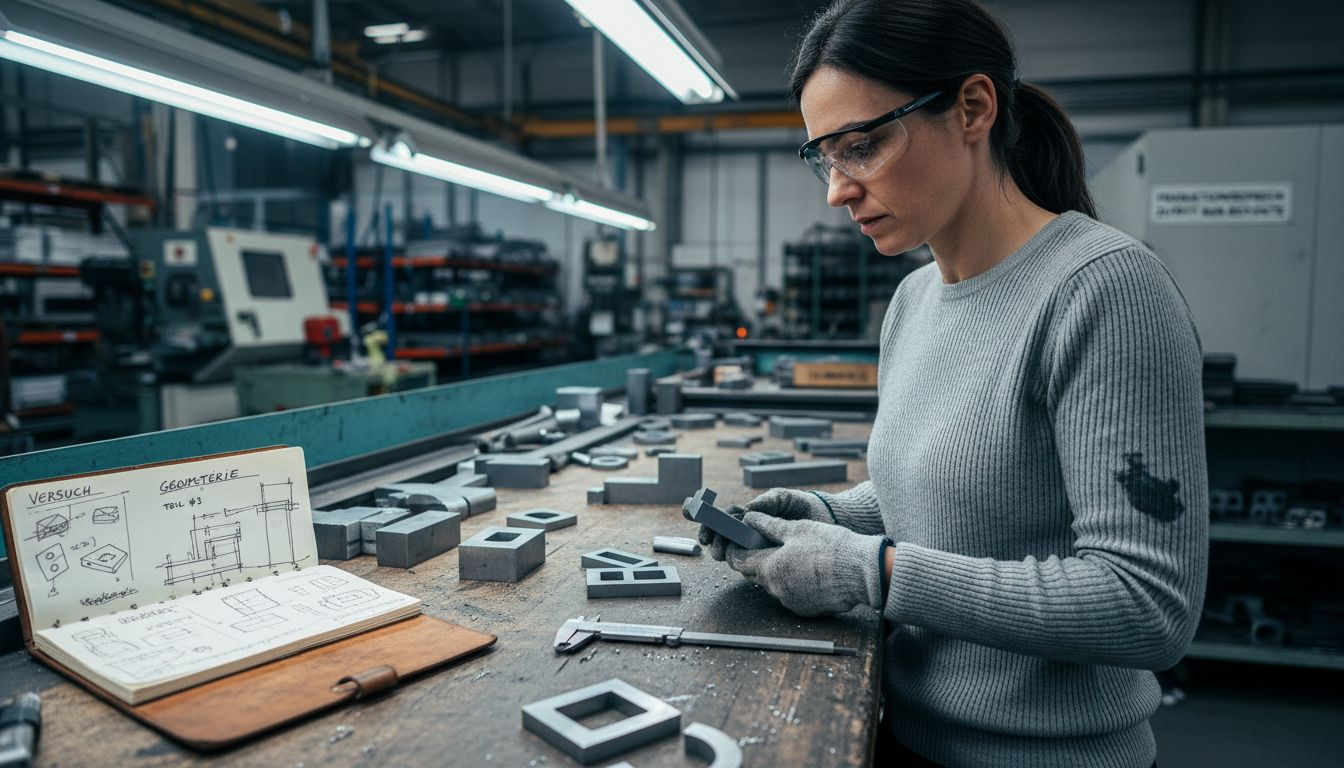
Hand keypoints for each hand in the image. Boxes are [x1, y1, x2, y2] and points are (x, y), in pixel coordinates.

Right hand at [683, 488, 831, 560]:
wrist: (829, 520)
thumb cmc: (804, 505)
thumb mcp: (783, 498)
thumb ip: (765, 503)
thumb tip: (746, 511)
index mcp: (752, 515)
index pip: (725, 519)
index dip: (710, 523)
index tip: (701, 526)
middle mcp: (753, 532)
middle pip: (726, 537)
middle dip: (715, 541)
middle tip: (712, 546)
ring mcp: (761, 546)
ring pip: (737, 552)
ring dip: (725, 553)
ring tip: (721, 554)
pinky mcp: (773, 559)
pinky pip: (755, 563)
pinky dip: (744, 563)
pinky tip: (739, 563)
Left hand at [726, 512, 886, 616]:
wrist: (861, 573)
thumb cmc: (830, 547)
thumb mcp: (797, 529)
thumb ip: (768, 526)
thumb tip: (750, 519)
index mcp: (770, 567)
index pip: (739, 561)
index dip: (735, 549)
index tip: (738, 540)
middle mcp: (776, 589)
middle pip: (754, 574)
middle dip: (755, 559)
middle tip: (766, 543)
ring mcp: (791, 601)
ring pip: (773, 584)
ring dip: (775, 571)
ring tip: (792, 554)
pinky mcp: (805, 609)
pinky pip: (790, 594)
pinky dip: (792, 582)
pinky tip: (807, 570)